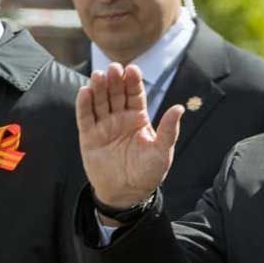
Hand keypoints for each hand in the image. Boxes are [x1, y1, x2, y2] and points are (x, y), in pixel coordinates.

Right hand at [76, 63, 184, 207]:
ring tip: (99, 75)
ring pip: (100, 102)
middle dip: (115, 80)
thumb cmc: (148, 173)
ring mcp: (104, 126)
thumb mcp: (162, 151)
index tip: (133, 69)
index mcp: (138, 118)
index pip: (135, 94)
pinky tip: (85, 91)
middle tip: (114, 68)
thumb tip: (179, 108)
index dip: (133, 82)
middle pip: (116, 93)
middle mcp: (120, 118)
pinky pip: (85, 117)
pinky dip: (84, 104)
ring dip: (99, 88)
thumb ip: (169, 130)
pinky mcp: (89, 136)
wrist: (127, 194)